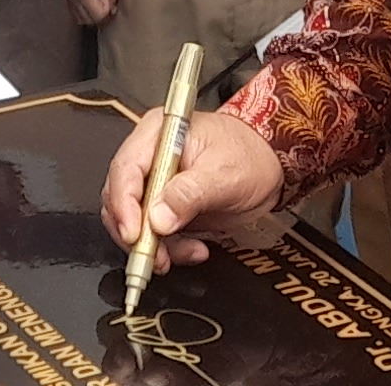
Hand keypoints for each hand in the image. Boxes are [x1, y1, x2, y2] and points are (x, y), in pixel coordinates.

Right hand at [97, 107, 282, 268]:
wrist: (271, 167)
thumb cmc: (250, 155)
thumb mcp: (225, 173)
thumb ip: (189, 194)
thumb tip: (158, 217)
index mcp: (158, 134)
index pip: (125, 168)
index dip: (123, 203)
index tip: (134, 233)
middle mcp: (151, 157)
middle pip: (120, 197)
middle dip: (136, 232)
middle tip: (155, 255)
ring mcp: (156, 183)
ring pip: (133, 221)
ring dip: (153, 246)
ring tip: (181, 254)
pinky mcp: (164, 206)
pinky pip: (153, 233)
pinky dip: (169, 248)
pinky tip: (193, 249)